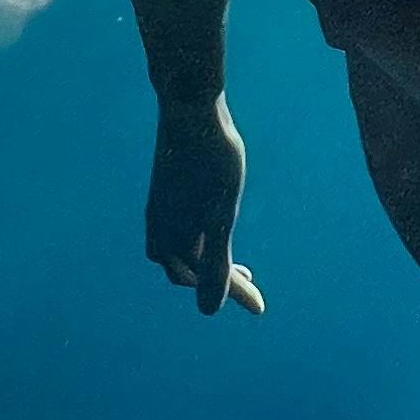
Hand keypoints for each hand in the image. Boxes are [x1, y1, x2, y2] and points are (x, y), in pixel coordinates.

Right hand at [144, 92, 265, 315]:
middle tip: (246, 277)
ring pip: (176, 248)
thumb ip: (217, 265)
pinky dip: (194, 236)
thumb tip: (209, 311)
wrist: (190, 108)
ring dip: (200, 258)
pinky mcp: (164, 188)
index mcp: (171, 240)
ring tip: (226, 254)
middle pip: (183, 270)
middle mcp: (158, 227)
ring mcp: (159, 206)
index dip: (235, 294)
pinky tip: (211, 218)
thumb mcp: (221, 217)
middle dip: (212, 280)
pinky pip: (176, 225)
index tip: (260, 307)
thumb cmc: (211, 162)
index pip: (205, 281)